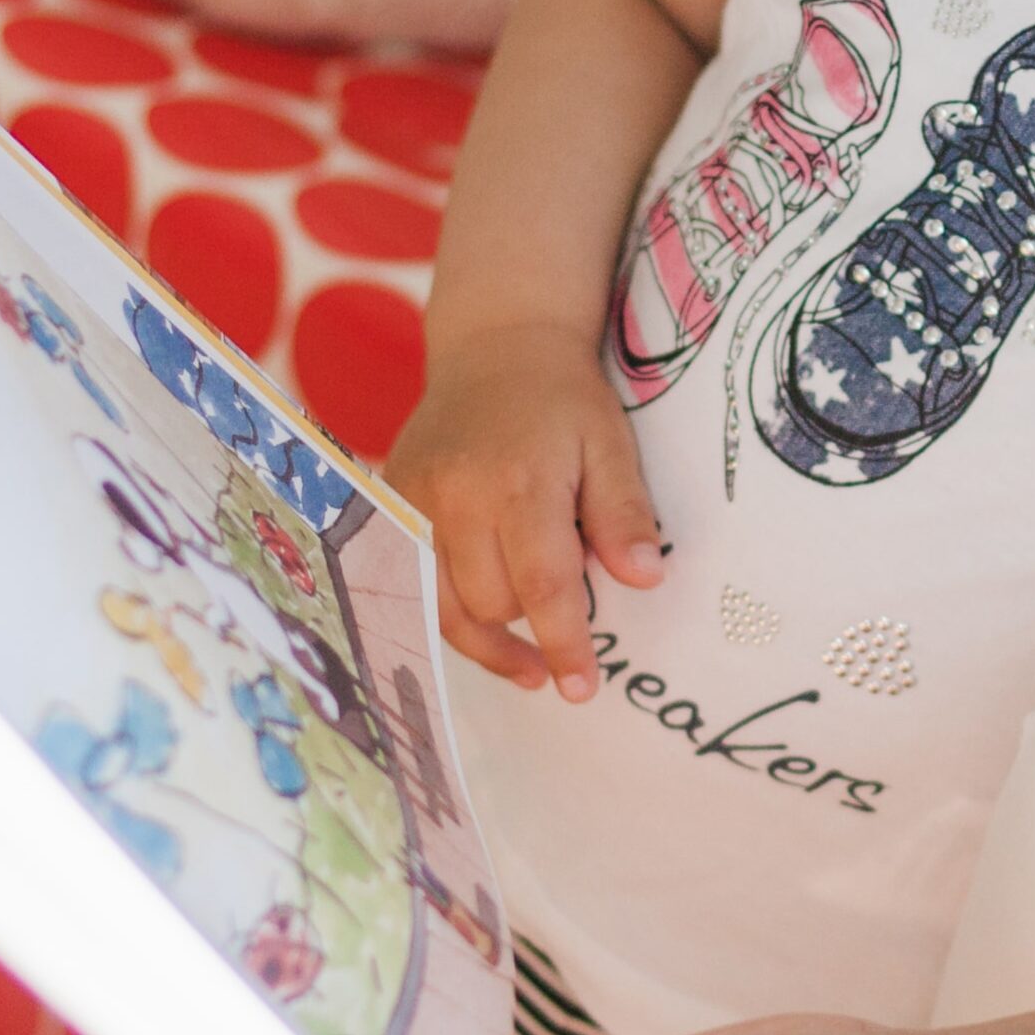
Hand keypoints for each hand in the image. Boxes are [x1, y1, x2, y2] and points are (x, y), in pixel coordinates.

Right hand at [383, 321, 666, 698]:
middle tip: (571, 622)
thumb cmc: (563, 401)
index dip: (564, 643)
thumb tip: (645, 580)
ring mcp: (412, 502)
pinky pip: (410, 583)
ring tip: (529, 665)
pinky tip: (482, 625)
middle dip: (531, 626)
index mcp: (519, 483)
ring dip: (486, 641)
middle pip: (489, 602)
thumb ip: (624, 514)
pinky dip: (447, 613)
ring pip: (441, 606)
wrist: (495, 347)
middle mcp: (454, 497)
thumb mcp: (611, 445)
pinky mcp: (389, 504)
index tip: (581, 687)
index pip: (541, 585)